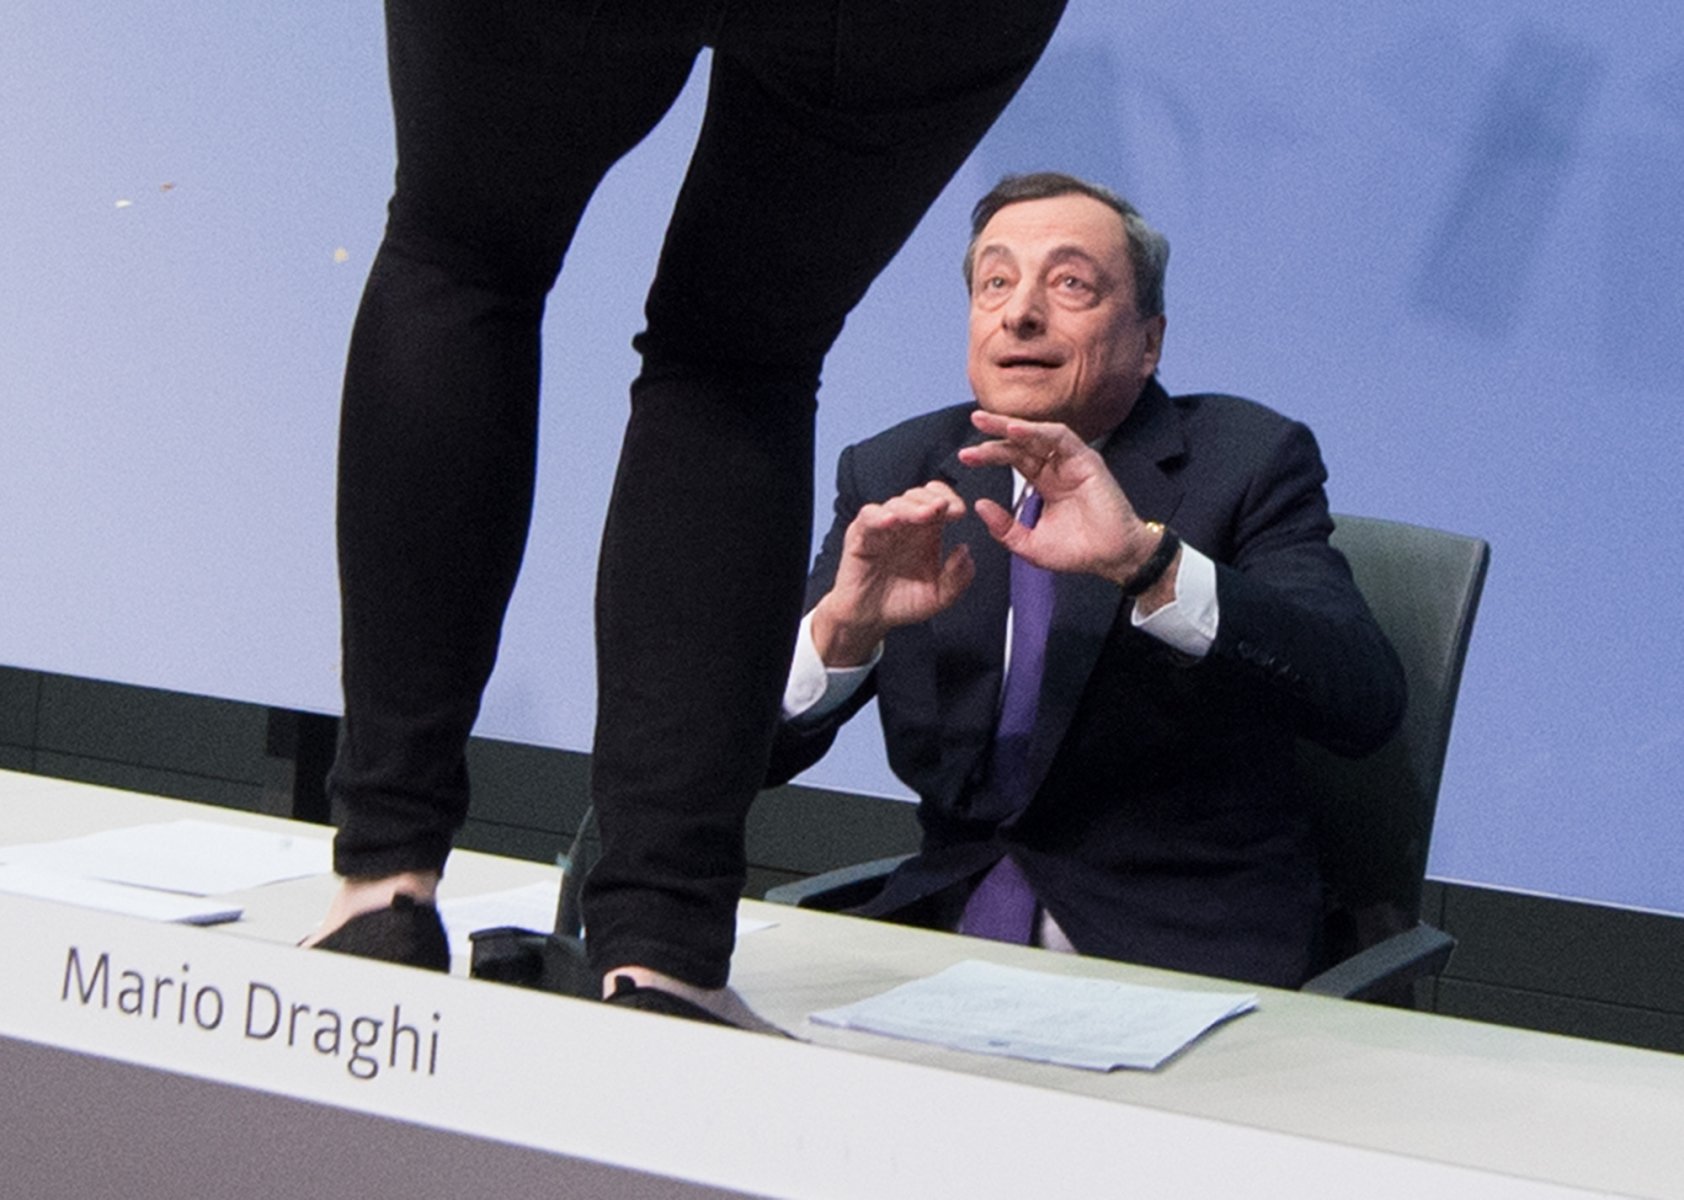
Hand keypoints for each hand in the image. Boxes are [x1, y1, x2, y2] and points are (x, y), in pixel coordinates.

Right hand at [809, 480, 975, 665]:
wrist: (870, 618)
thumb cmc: (902, 602)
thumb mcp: (939, 596)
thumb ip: (957, 578)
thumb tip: (964, 550)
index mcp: (926, 531)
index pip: (939, 500)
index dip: (950, 499)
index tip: (960, 512)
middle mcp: (905, 525)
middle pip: (918, 496)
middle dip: (932, 499)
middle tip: (943, 508)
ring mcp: (882, 528)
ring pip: (895, 504)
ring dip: (911, 507)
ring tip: (925, 515)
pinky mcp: (859, 536)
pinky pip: (868, 517)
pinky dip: (879, 516)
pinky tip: (892, 522)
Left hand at [958, 410, 1166, 586]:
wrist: (1111, 558)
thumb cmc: (1077, 551)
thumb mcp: (1029, 543)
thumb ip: (1004, 527)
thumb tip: (979, 505)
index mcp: (1044, 482)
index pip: (1014, 459)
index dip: (990, 454)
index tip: (964, 457)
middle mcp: (1057, 468)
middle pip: (1022, 442)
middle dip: (996, 431)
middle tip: (974, 421)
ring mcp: (1072, 462)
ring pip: (1038, 435)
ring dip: (1013, 426)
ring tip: (988, 422)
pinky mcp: (1087, 460)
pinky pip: (1060, 438)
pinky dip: (1038, 431)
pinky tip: (1015, 430)